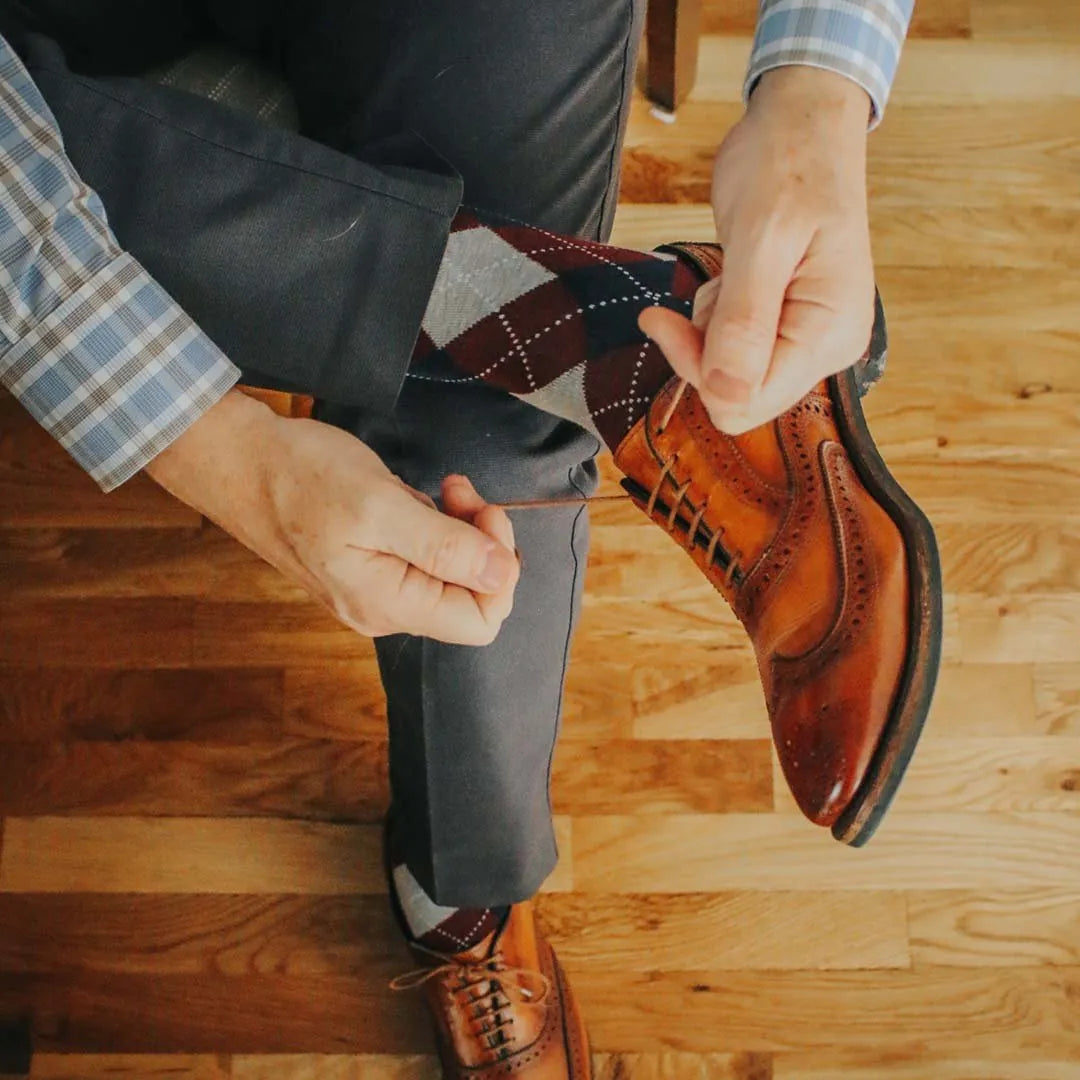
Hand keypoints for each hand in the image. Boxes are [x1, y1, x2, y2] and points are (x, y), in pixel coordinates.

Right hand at [145, 390, 519, 644]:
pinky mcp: (367, 563)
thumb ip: (444, 547)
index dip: (499, 571)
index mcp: (388, 604)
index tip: (487, 516)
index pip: (479, 621)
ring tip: (442, 487)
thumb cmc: (298, 477)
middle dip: (481, 541)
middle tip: (463, 492)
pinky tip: (413, 495)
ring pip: (448, 572)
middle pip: (468, 595)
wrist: (236, 460)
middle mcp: (383, 608)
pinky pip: (422, 555)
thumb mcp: (380, 506)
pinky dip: (433, 522)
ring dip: (459, 526)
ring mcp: (373, 587)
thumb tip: (500, 574)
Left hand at [640, 66, 875, 433]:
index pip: (748, 403)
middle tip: (694, 295)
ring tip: (728, 272)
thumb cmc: (788, 164)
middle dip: (701, 351)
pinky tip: (732, 276)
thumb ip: (743, 323)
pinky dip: (716, 318)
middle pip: (737, 395)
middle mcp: (827, 346)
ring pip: (729, 373)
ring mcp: (809, 337)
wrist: (802, 122)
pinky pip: (733, 349)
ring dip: (707, 329)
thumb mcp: (760, 239)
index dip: (697, 371)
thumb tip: (726, 395)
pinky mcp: (788, 325)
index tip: (663, 320)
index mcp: (830, 333)